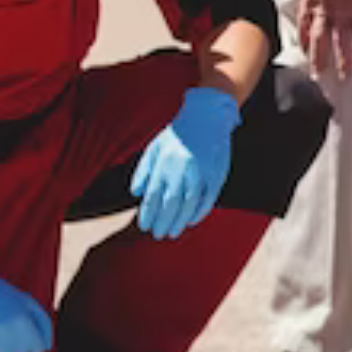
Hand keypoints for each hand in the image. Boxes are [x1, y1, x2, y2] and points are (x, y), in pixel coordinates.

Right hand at [0, 260, 52, 351]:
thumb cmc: (2, 294)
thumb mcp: (29, 303)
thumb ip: (43, 324)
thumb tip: (47, 347)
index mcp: (24, 325)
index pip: (38, 350)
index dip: (33, 342)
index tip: (25, 334)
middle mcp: (9, 337)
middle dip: (19, 350)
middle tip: (10, 336)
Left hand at [130, 88, 239, 239]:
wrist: (207, 116)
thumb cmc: (179, 134)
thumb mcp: (155, 147)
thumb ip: (144, 170)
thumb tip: (135, 193)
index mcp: (164, 163)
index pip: (153, 196)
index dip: (148, 213)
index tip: (144, 226)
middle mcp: (181, 170)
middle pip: (170, 204)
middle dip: (163, 221)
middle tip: (158, 235)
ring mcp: (200, 173)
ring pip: (188, 205)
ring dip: (179, 221)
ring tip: (173, 232)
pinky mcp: (216, 174)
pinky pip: (207, 199)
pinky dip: (199, 212)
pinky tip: (191, 221)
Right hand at [298, 0, 351, 75]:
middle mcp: (338, 15)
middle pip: (342, 43)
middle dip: (344, 62)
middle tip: (344, 78)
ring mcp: (320, 12)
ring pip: (320, 40)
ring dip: (319, 57)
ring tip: (318, 73)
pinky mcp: (306, 6)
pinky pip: (303, 26)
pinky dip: (302, 39)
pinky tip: (302, 50)